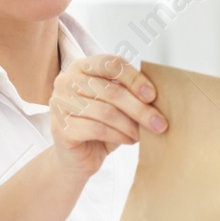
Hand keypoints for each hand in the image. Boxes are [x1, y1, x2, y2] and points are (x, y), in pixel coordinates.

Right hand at [48, 54, 166, 177]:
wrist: (77, 156)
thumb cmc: (101, 125)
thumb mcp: (117, 104)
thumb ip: (130, 93)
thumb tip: (156, 97)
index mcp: (82, 66)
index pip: (111, 64)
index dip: (134, 79)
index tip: (152, 96)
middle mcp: (66, 81)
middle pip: (111, 90)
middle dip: (140, 109)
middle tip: (160, 124)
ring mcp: (59, 103)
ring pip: (106, 111)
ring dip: (131, 125)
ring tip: (143, 134)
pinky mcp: (60, 127)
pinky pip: (97, 129)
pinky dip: (118, 135)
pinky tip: (129, 140)